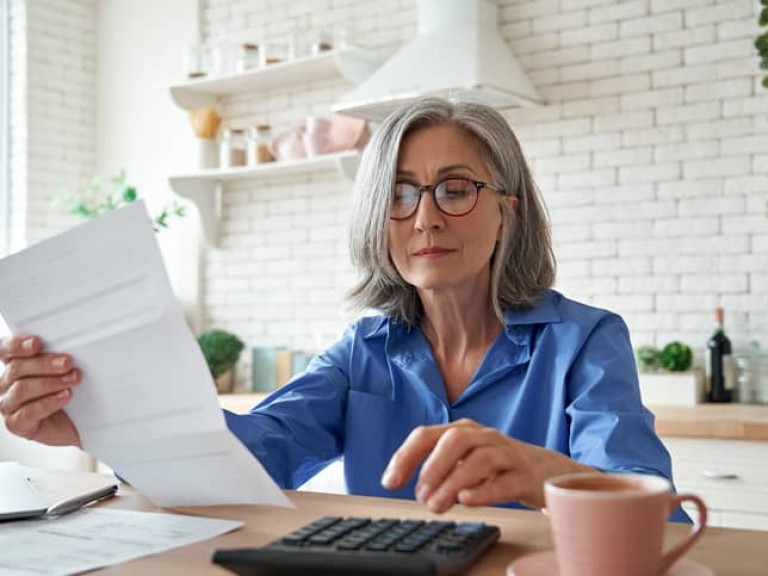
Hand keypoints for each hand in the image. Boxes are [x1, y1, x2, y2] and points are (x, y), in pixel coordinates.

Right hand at [0, 335, 81, 446]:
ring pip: (21, 389)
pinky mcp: (16, 424)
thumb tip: (69, 346)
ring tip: (72, 380)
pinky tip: (65, 396)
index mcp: (14, 365)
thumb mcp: (63, 370)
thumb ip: (57, 357)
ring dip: (51, 383)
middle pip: (16, 368)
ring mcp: (8, 405)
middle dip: (45, 364)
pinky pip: (27, 412)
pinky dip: (49, 402)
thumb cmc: (67, 391)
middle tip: (67, 362)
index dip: (15, 345)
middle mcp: (5, 384)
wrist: (75, 423)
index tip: (36, 343)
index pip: (4, 350)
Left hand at [381, 419, 592, 512]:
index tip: (389, 482)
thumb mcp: (465, 460)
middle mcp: (484, 437)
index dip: (405, 457)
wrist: (547, 471)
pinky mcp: (526, 476)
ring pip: (480, 460)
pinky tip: (467, 500)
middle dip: (433, 466)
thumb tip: (414, 487)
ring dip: (453, 482)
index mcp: (463, 431)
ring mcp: (507, 454)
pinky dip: (484, 490)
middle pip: (455, 440)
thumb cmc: (498, 466)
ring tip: (437, 505)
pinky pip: (506, 480)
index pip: (427, 435)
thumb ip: (440, 469)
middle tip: (420, 495)